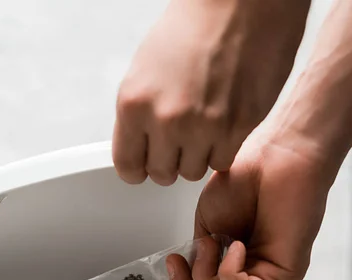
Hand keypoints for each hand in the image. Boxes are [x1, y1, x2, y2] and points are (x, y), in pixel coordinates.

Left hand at [113, 0, 309, 184]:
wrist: (240, 3)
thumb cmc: (193, 27)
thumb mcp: (144, 71)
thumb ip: (139, 115)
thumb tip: (139, 147)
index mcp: (134, 103)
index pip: (127, 166)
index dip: (138, 169)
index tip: (145, 167)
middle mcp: (166, 120)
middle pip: (161, 174)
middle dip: (169, 162)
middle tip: (179, 142)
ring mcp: (203, 127)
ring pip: (192, 173)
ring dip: (197, 157)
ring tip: (204, 127)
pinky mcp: (237, 129)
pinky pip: (222, 162)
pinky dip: (222, 150)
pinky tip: (223, 125)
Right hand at [166, 128, 335, 279]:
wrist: (273, 157)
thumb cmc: (243, 180)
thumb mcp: (205, 225)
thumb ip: (197, 258)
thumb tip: (192, 278)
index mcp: (232, 265)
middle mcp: (251, 275)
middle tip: (180, 262)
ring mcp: (267, 277)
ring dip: (205, 279)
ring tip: (212, 246)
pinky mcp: (283, 276)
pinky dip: (228, 272)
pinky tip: (235, 246)